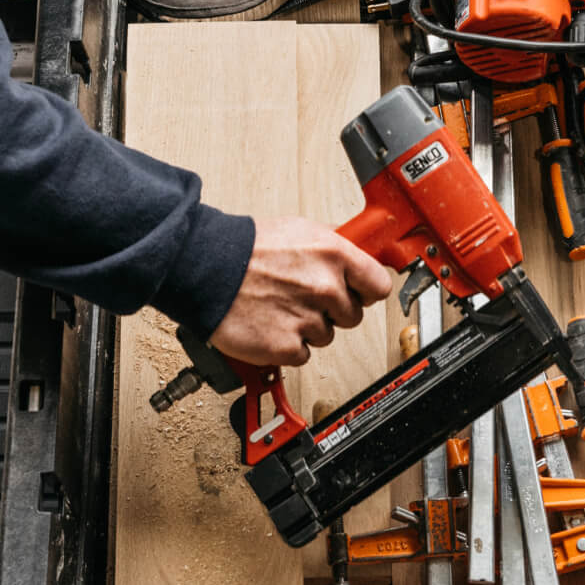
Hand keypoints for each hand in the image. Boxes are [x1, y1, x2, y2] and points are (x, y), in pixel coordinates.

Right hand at [209, 216, 391, 367]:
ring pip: (326, 336)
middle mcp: (324, 287)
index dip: (366, 291)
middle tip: (303, 297)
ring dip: (307, 327)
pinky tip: (271, 324)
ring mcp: (306, 319)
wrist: (205, 268)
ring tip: (280, 306)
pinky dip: (287, 345)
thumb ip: (332, 245)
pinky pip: (303, 354)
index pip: (378, 285)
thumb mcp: (298, 230)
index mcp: (333, 254)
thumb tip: (358, 250)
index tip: (358, 293)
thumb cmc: (247, 248)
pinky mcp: (286, 346)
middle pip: (352, 315)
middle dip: (332, 310)